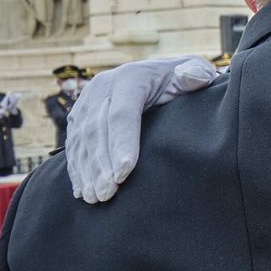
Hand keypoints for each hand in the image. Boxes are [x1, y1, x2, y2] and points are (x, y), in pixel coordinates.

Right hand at [67, 55, 219, 202]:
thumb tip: (188, 77)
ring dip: (86, 171)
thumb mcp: (196, 72)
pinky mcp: (79, 115)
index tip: (123, 174)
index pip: (122, 114)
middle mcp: (103, 86)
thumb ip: (195, 75)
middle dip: (101, 165)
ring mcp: (87, 101)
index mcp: (131, 77)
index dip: (122, 144)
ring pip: (81, 139)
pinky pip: (74, 143)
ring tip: (96, 198)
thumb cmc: (183, 80)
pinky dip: (77, 168)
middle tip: (108, 194)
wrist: (161, 74)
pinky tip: (82, 190)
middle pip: (97, 130)